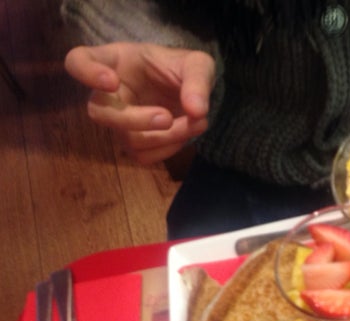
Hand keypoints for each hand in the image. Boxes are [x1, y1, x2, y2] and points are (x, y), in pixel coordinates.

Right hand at [64, 42, 215, 163]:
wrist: (192, 92)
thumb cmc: (183, 69)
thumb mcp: (198, 65)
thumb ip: (197, 81)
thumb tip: (197, 111)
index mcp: (113, 61)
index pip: (78, 61)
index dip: (86, 73)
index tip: (111, 81)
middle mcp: (109, 94)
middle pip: (100, 113)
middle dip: (135, 120)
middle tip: (167, 117)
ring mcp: (120, 121)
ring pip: (127, 140)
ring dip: (165, 137)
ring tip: (198, 123)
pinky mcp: (135, 143)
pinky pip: (143, 156)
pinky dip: (169, 149)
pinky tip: (188, 133)